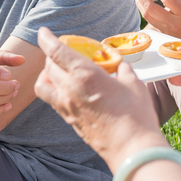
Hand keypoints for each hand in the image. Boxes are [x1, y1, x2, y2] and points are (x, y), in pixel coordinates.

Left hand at [34, 27, 167, 171]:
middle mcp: (70, 90)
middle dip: (51, 54)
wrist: (131, 149)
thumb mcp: (134, 85)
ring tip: (58, 71)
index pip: (56, 51)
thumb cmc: (136, 116)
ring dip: (46, 74)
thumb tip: (119, 66)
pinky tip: (67, 90)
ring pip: (43, 85)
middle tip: (61, 51)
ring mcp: (67, 107)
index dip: (46, 39)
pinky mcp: (69, 120)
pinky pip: (52, 101)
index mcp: (85, 75)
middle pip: (48, 66)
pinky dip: (53, 90)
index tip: (43, 32)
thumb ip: (123, 70)